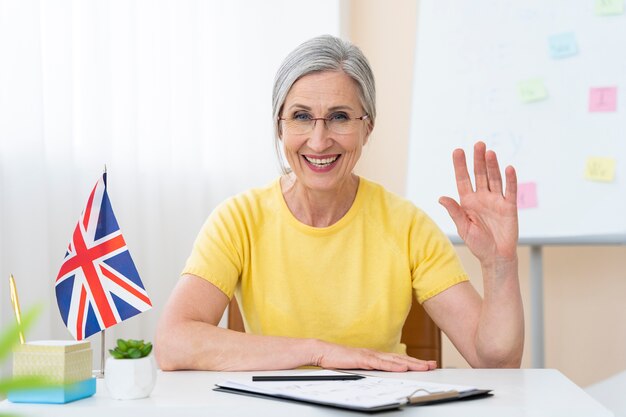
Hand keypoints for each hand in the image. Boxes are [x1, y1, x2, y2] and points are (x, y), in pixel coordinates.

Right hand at [313, 341, 435, 371]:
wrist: (323, 351)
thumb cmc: (339, 359)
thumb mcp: (358, 366)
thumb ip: (370, 369)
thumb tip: (381, 374)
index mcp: (375, 356)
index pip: (398, 360)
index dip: (413, 362)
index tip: (426, 365)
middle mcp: (375, 353)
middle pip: (400, 359)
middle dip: (417, 362)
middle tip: (432, 365)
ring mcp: (369, 355)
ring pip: (394, 360)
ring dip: (410, 364)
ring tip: (423, 367)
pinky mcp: (362, 358)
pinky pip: (380, 363)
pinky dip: (392, 366)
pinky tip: (402, 368)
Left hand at [439, 142, 517, 263]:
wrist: (495, 257)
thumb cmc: (477, 243)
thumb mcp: (463, 227)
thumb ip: (455, 211)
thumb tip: (441, 197)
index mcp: (467, 201)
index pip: (463, 179)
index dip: (460, 166)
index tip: (457, 151)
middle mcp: (482, 197)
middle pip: (480, 174)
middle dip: (478, 160)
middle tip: (478, 144)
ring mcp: (496, 200)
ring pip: (494, 179)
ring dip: (492, 166)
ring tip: (489, 153)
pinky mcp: (509, 207)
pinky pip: (510, 191)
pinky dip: (510, 180)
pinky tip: (509, 168)